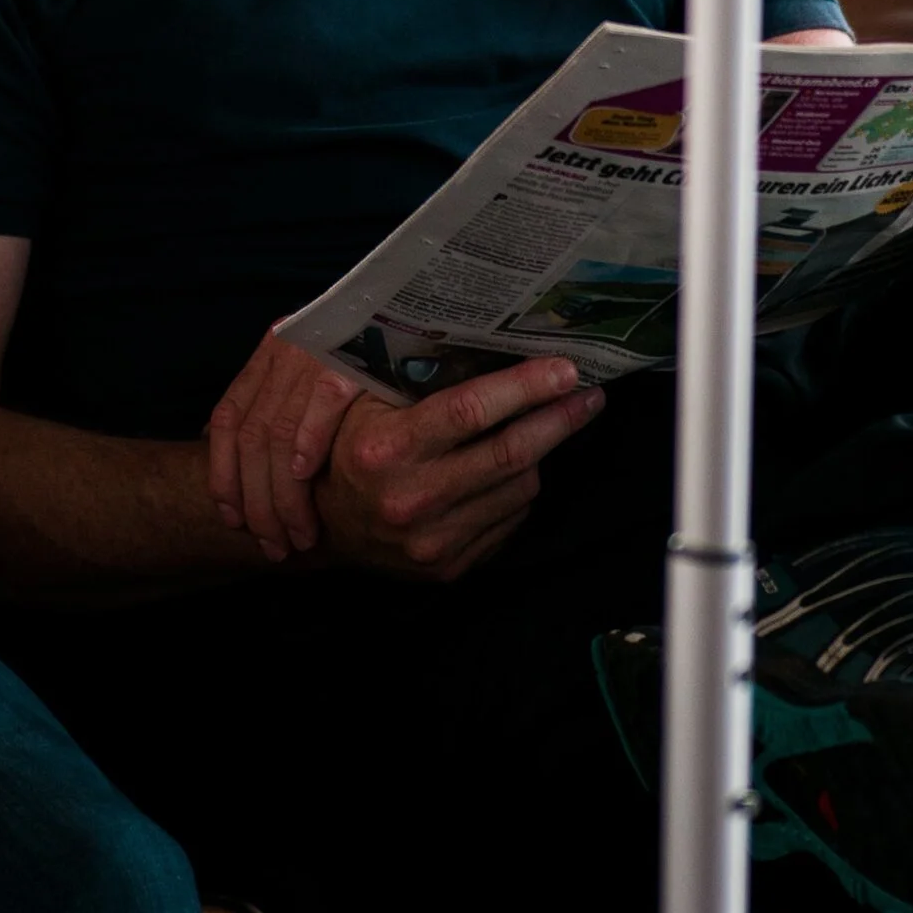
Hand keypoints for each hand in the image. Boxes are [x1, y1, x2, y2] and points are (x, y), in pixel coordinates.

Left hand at [207, 329, 371, 560]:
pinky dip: (311, 442)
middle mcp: (285, 346)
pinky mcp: (353, 349)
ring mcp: (316, 347)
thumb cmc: (372, 345)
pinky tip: (310, 477)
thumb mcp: (313, 367)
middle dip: (256, 500)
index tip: (232, 518)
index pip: (226, 420)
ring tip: (299, 534)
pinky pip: (322, 401)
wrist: (420, 299)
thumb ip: (274, 401)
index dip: (223, 474)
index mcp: (270, 351)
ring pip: (279, 430)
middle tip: (272, 544)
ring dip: (284, 493)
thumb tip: (212, 441)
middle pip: (250, 436)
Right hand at [312, 356, 605, 585]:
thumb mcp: (362, 403)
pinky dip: (517, 492)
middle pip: (508, 453)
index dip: (523, 387)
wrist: (325, 528)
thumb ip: (413, 380)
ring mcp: (433, 541)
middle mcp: (411, 500)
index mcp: (387, 450)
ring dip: (539, 455)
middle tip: (588, 394)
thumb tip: (486, 344)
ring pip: (518, 489)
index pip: (469, 411)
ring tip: (545, 426)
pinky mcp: (450, 567)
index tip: (564, 369)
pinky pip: (509, 521)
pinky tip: (512, 470)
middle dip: (558, 419)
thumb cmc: (349, 448)